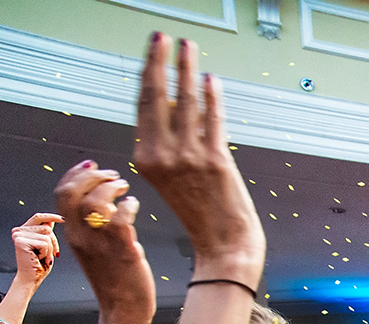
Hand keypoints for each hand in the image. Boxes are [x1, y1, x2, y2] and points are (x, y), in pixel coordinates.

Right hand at [11, 214, 62, 289]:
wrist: (31, 278)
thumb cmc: (38, 265)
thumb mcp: (45, 245)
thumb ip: (46, 232)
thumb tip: (51, 220)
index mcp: (23, 230)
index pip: (38, 217)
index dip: (51, 216)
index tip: (63, 219)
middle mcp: (19, 231)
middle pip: (47, 228)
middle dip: (53, 242)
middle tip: (46, 255)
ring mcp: (18, 235)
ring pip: (47, 235)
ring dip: (49, 249)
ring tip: (41, 257)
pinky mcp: (21, 241)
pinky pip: (44, 243)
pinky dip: (46, 253)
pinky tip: (39, 258)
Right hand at [55, 164, 153, 317]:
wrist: (123, 310)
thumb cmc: (115, 280)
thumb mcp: (96, 250)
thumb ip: (96, 227)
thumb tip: (110, 204)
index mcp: (72, 235)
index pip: (61, 195)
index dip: (74, 174)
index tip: (91, 164)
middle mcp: (81, 237)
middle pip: (72, 192)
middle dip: (91, 175)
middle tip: (112, 174)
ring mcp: (100, 243)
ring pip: (95, 201)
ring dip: (110, 187)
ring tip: (123, 186)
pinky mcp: (122, 249)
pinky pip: (121, 217)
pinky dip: (127, 204)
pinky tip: (133, 204)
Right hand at [133, 33, 264, 278]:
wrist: (223, 243)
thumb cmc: (201, 211)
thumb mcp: (171, 177)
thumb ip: (168, 143)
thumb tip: (175, 105)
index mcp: (144, 158)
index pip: (144, 106)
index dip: (148, 74)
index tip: (152, 51)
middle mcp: (161, 156)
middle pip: (157, 96)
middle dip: (159, 61)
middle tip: (162, 36)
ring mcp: (188, 157)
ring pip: (185, 101)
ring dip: (187, 69)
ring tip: (188, 46)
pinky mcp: (215, 160)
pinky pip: (212, 118)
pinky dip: (213, 95)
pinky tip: (211, 78)